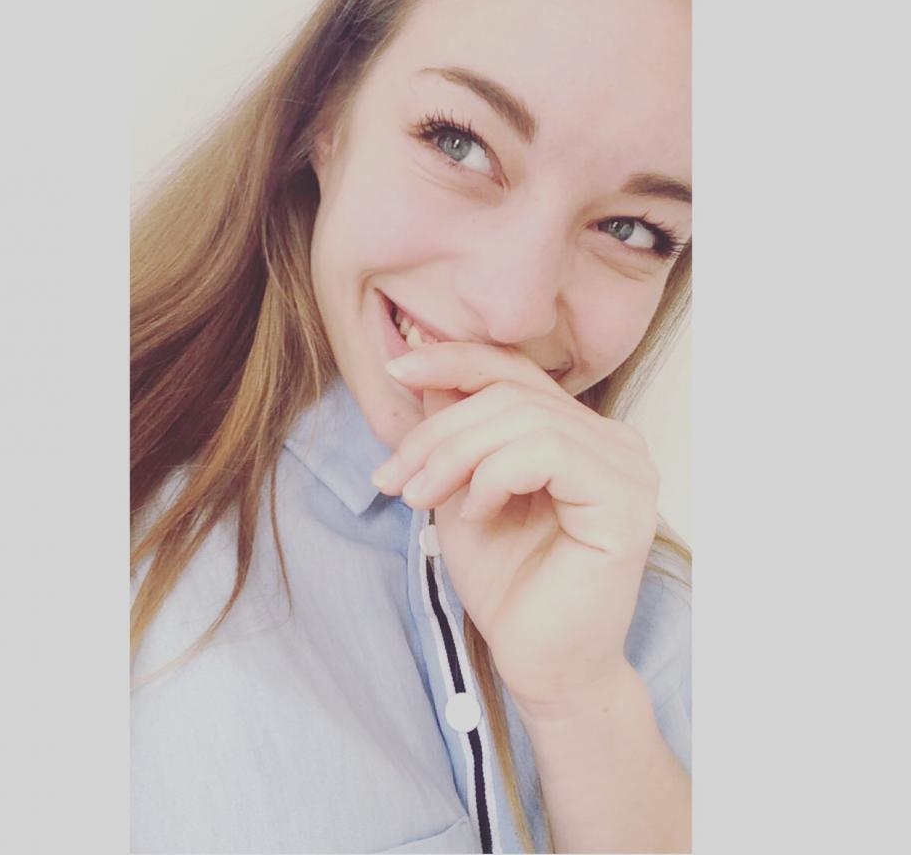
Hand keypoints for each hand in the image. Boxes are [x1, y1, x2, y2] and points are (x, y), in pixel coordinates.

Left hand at [371, 342, 659, 721]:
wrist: (538, 664)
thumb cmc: (507, 584)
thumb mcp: (462, 490)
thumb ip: (455, 431)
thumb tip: (426, 368)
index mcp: (580, 432)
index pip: (515, 370)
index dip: (454, 358)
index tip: (396, 367)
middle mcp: (613, 441)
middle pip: (510, 393)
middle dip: (438, 431)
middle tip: (396, 477)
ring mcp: (626, 468)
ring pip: (521, 418)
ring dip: (454, 455)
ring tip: (421, 499)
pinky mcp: (624, 500)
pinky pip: (545, 452)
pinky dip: (493, 476)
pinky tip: (475, 515)